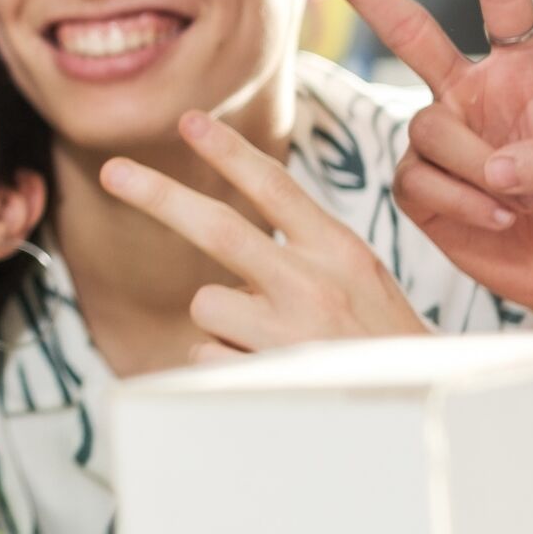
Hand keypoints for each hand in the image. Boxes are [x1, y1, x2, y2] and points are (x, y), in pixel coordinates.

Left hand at [100, 108, 424, 352]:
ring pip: (206, 303)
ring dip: (221, 321)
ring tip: (269, 342)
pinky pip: (205, 356)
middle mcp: (312, 284)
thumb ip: (305, 249)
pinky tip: (266, 375)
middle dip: (157, 194)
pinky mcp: (263, 379)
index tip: (189, 120)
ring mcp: (286, 334)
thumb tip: (227, 231)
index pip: (276, 187)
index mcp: (339, 250)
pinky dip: (223, 364)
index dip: (228, 151)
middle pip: (217, 228)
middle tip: (111, 171)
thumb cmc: (383, 345)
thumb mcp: (361, 278)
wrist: (420, 413)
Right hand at [303, 0, 532, 319]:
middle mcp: (471, 95)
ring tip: (517, 201)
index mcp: (523, 71)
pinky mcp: (420, 189)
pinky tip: (496, 220)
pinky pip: (416, 181)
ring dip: (476, 169)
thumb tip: (502, 166)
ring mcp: (442, 140)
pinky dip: (460, 203)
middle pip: (409, 31)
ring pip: (427, 130)